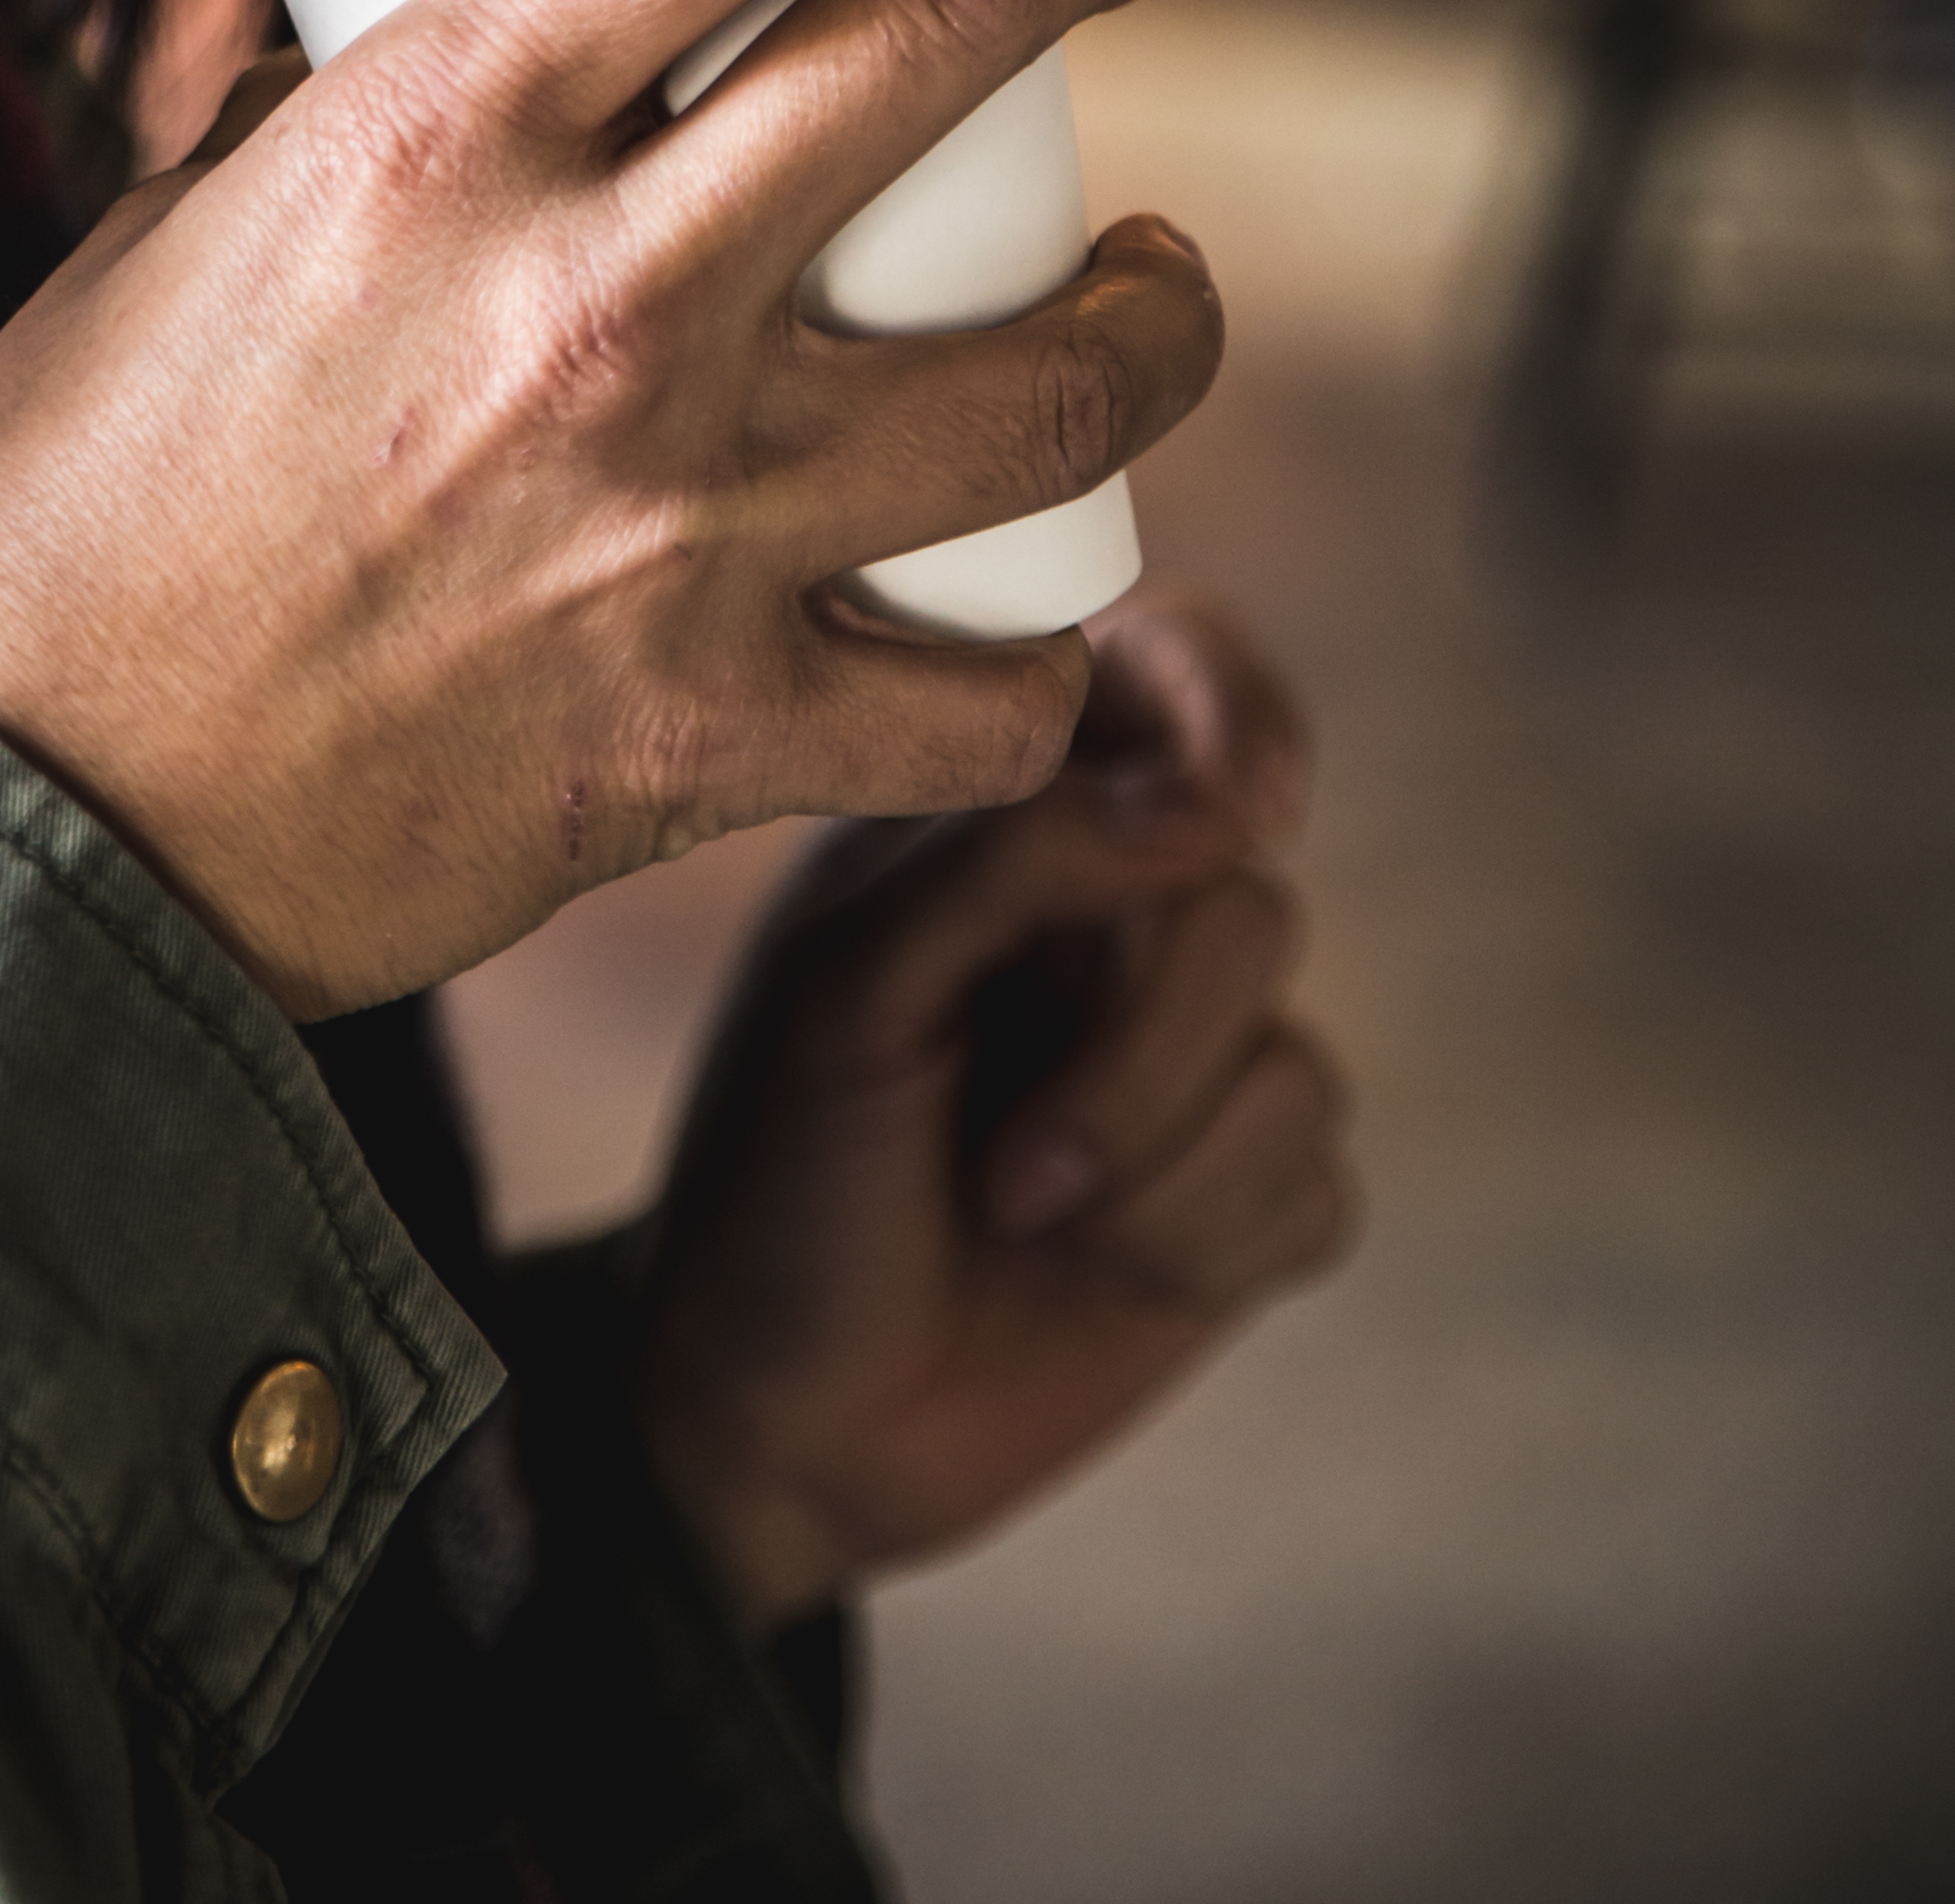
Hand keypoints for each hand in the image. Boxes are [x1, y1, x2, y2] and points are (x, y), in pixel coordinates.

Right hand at [0, 0, 1214, 1015]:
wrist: (26, 839)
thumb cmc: (60, 512)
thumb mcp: (170, 222)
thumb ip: (324, 98)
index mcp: (439, 127)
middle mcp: (594, 300)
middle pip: (953, 27)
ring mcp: (680, 531)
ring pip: (1068, 375)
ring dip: (1159, 303)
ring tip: (1148, 279)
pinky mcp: (712, 743)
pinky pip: (990, 703)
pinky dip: (1041, 659)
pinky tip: (1034, 601)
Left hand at [634, 592, 1356, 1624]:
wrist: (779, 1422)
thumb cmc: (779, 1175)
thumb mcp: (853, 987)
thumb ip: (1013, 856)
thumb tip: (1206, 806)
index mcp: (1007, 814)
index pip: (1173, 670)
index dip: (1235, 711)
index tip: (1241, 807)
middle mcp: (1115, 912)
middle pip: (1247, 898)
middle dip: (1137, 1050)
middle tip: (1010, 1162)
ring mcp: (1190, 1053)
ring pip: (1291, 1056)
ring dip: (1150, 1167)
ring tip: (1016, 1213)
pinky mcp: (1245, 1195)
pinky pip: (1314, 1180)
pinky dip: (1200, 1243)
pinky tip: (1093, 1275)